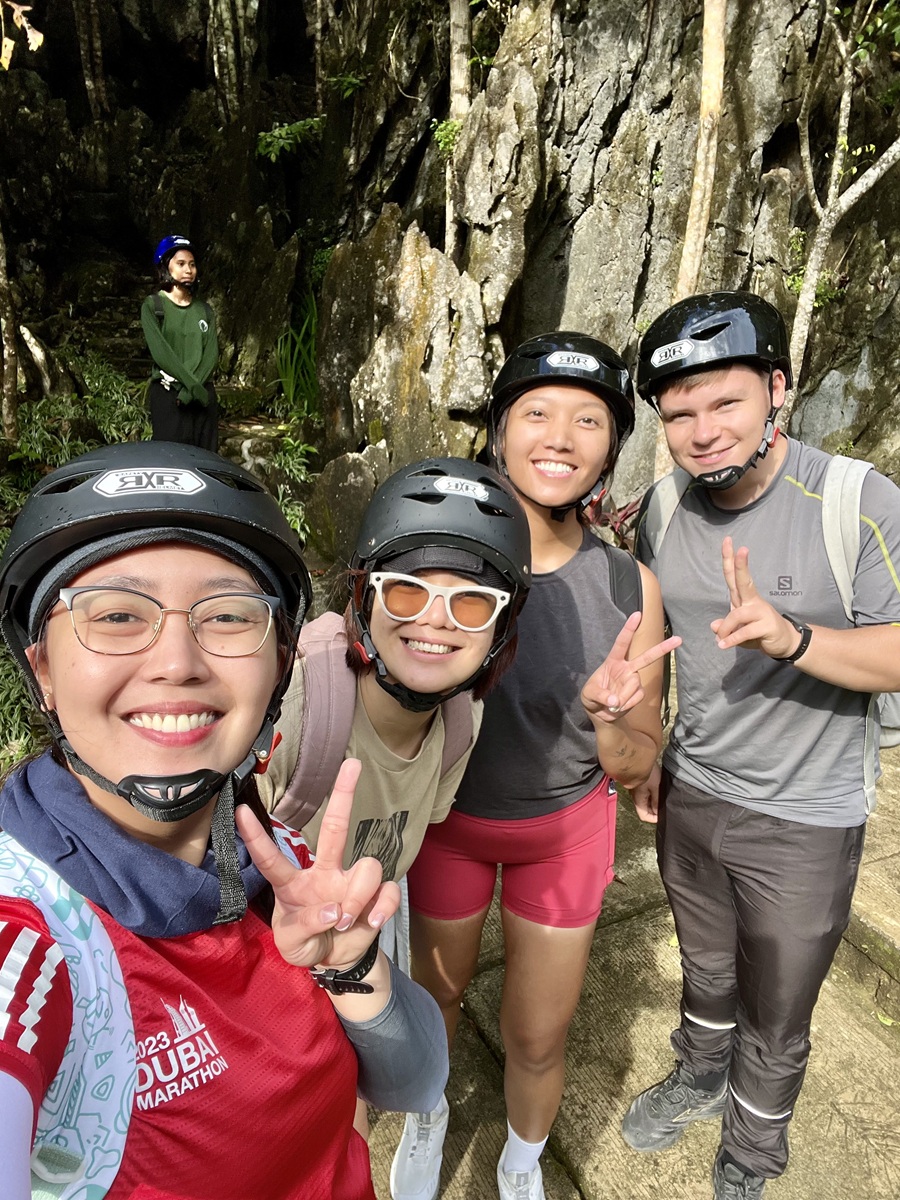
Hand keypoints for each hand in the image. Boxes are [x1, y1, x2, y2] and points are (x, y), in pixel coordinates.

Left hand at [235, 758, 399, 971]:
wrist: (336, 962)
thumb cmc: (306, 944)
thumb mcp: (292, 944)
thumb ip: (304, 927)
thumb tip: (332, 910)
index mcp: (294, 884)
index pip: (273, 859)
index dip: (256, 837)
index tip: (241, 811)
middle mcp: (324, 873)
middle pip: (335, 828)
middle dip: (343, 794)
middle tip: (352, 764)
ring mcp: (351, 881)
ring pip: (368, 866)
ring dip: (357, 897)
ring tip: (344, 921)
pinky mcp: (376, 896)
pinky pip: (388, 890)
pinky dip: (381, 908)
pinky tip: (370, 922)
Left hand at [582, 611, 681, 724]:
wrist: (599, 713)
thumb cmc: (592, 696)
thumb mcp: (589, 694)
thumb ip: (600, 696)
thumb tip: (615, 700)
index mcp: (613, 661)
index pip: (622, 642)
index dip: (629, 629)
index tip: (637, 614)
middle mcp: (626, 668)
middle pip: (646, 657)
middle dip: (663, 648)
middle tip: (679, 639)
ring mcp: (634, 680)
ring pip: (635, 684)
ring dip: (624, 695)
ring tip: (613, 703)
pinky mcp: (638, 693)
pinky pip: (637, 697)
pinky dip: (627, 704)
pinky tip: (619, 707)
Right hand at [631, 762, 660, 823]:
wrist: (638, 756)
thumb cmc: (647, 772)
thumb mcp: (656, 788)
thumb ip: (657, 801)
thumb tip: (658, 812)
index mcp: (639, 800)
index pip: (644, 816)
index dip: (654, 819)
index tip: (663, 816)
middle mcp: (635, 797)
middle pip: (644, 810)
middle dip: (654, 811)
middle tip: (665, 807)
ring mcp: (636, 791)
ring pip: (645, 802)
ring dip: (653, 803)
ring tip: (663, 799)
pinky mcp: (638, 785)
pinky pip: (644, 795)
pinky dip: (651, 796)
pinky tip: (658, 791)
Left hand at [711, 538, 801, 657]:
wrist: (784, 643)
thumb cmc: (759, 633)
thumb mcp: (738, 630)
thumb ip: (726, 627)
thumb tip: (714, 625)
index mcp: (744, 598)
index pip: (734, 576)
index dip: (730, 560)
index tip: (727, 541)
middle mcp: (752, 602)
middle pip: (743, 581)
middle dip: (739, 564)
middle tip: (739, 548)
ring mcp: (761, 612)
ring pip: (737, 615)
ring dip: (726, 629)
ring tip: (720, 640)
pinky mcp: (766, 626)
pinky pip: (744, 632)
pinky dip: (732, 639)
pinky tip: (723, 645)